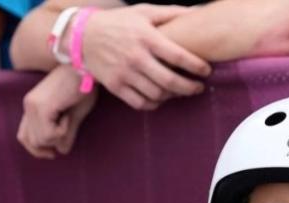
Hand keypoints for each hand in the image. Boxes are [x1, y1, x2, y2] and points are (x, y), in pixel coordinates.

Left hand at [18, 65, 98, 158]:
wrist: (85, 67)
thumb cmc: (82, 87)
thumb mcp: (73, 115)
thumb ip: (65, 133)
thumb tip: (61, 151)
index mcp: (32, 106)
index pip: (24, 137)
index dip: (37, 149)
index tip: (53, 152)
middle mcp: (28, 105)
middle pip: (31, 142)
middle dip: (50, 144)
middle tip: (66, 128)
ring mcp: (33, 106)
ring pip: (41, 140)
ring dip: (58, 136)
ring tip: (67, 118)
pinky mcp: (42, 108)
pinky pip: (50, 134)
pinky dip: (63, 130)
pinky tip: (68, 114)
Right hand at [80, 4, 211, 109]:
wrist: (82, 36)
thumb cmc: (118, 22)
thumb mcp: (143, 12)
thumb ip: (170, 14)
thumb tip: (196, 12)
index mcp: (146, 37)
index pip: (178, 55)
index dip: (196, 66)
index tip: (206, 71)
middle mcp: (136, 57)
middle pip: (170, 81)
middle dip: (189, 87)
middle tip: (198, 88)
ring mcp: (125, 73)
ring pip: (157, 94)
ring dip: (173, 96)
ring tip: (180, 91)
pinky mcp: (116, 86)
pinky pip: (140, 103)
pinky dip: (154, 104)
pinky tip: (161, 98)